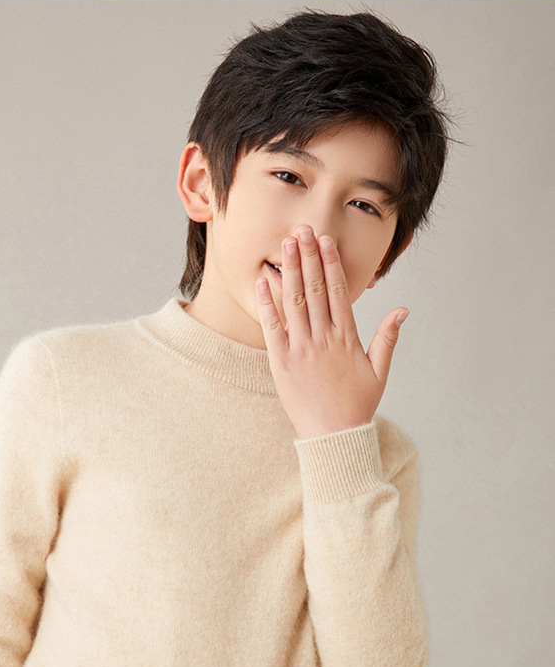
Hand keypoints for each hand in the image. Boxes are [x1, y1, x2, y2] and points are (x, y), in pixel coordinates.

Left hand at [256, 226, 407, 439]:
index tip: (326, 241)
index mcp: (347, 338)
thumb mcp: (379, 371)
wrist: (334, 437)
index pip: (339, 292)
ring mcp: (301, 350)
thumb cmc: (357, 405)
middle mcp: (324, 339)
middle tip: (303, 229)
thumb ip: (388, 338)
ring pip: (294, 302)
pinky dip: (267, 304)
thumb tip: (403, 310)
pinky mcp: (281, 363)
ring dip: (289, 271)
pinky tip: (263, 281)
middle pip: (316, 289)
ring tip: (286, 244)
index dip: (332, 263)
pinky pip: (272, 328)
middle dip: (309, 257)